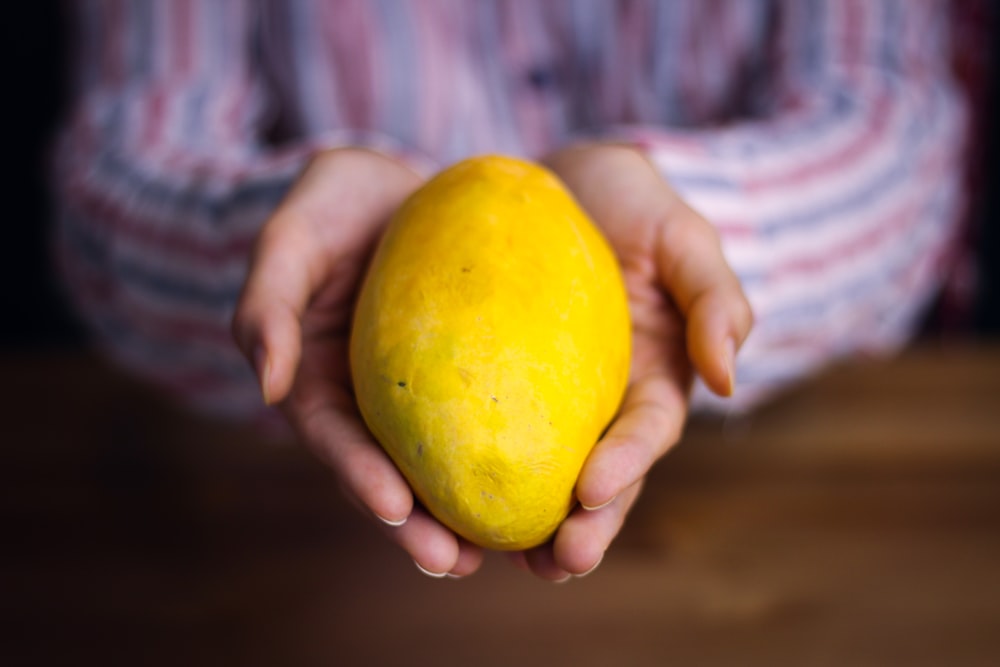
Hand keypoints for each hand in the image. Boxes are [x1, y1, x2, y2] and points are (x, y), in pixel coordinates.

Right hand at [232, 147, 485, 576]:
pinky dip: (519, 456)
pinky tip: (560, 485)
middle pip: (394, 475)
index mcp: (322, 384)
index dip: (361, 478)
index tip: (395, 509)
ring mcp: (425, 397)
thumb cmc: (332, 207)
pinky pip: (495, 421)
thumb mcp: (291, 238)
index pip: (337, 440)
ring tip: (515, 553)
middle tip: (456, 562)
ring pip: (448, 467)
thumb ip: (267, 305)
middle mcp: (374, 403)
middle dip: (420, 527)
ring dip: (474, 516)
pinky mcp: (472, 379)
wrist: (394, 187)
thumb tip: (268, 386)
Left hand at [506, 144, 752, 580]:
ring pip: (543, 473)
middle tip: (555, 564)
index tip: (592, 493)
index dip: (626, 467)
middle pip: (600, 478)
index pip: (646, 433)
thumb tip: (729, 381)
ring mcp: (552, 402)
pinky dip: (474, 469)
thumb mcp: (683, 236)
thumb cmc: (632, 203)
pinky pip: (487, 432)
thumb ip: (715, 299)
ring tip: (500, 560)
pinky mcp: (502, 388)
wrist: (562, 181)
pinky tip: (440, 501)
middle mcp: (604, 404)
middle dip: (584, 527)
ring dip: (529, 524)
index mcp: (655, 379)